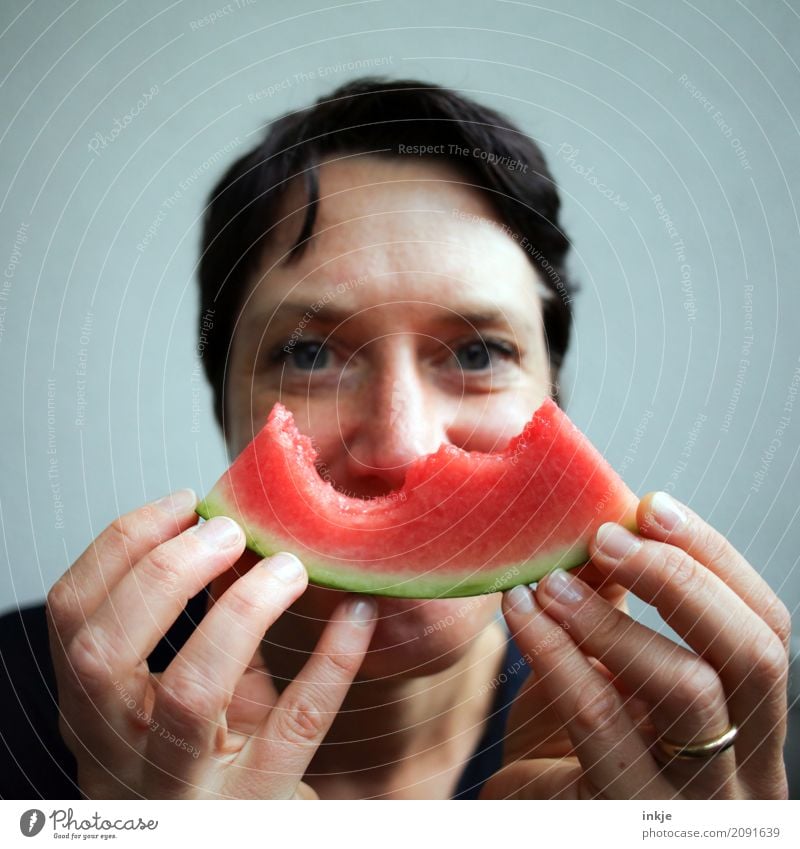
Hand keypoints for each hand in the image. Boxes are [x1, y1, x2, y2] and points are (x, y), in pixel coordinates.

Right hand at [46, 489, 375, 798]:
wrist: (239, 841)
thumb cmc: (209, 763)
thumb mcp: (168, 702)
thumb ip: (177, 632)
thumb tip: (217, 531)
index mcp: (92, 715)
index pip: (69, 616)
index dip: (122, 545)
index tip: (183, 503)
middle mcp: (118, 757)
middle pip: (103, 651)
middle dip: (165, 570)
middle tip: (230, 530)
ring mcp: (183, 792)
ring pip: (189, 691)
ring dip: (240, 610)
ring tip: (288, 566)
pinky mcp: (254, 808)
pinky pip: (294, 726)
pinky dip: (330, 660)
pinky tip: (357, 614)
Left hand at [483, 491, 789, 799]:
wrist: (526, 824)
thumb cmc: (567, 744)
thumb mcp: (601, 666)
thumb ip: (614, 605)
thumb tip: (607, 521)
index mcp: (748, 726)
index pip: (766, 628)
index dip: (716, 560)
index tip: (652, 507)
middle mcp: (744, 773)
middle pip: (753, 657)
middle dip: (678, 579)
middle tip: (606, 537)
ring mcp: (692, 806)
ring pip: (688, 691)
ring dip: (612, 618)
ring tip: (550, 581)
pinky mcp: (628, 818)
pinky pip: (601, 721)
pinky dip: (557, 653)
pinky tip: (521, 614)